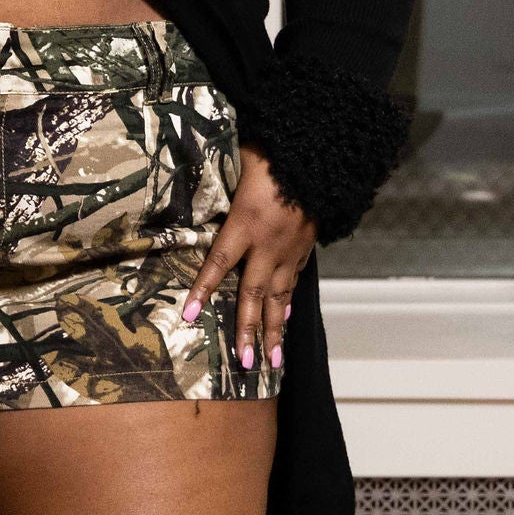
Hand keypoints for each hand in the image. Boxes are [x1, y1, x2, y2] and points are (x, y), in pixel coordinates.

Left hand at [180, 144, 316, 376]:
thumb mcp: (239, 161)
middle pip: (254, 292)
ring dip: (274, 328)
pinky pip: (294, 279)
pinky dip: (287, 300)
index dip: (204, 289)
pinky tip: (282, 316)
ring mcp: (291, 247)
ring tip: (272, 358)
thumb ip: (218, 180)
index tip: (190, 315)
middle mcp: (269, 242)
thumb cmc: (273, 151)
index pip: (220, 261)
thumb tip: (189, 177)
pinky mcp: (306, 244)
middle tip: (245, 362)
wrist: (323, 151)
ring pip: (279, 294)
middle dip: (248, 329)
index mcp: (247, 221)